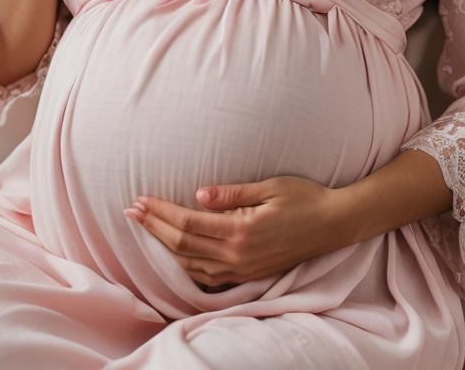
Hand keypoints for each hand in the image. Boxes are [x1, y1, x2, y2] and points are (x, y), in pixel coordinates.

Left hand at [123, 176, 344, 290]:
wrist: (334, 224)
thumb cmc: (304, 197)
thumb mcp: (269, 187)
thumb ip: (232, 193)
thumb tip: (197, 194)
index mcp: (241, 231)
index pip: (188, 224)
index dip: (160, 213)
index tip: (140, 200)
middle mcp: (238, 255)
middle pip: (183, 246)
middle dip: (153, 228)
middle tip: (131, 211)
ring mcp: (243, 269)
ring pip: (191, 265)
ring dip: (165, 247)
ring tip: (146, 228)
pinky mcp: (249, 274)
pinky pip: (208, 276)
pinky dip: (186, 265)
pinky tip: (176, 253)